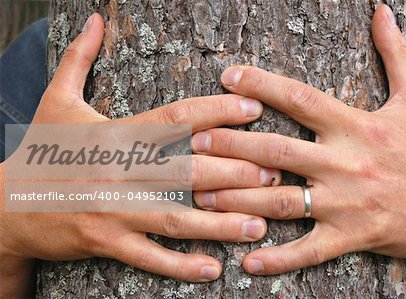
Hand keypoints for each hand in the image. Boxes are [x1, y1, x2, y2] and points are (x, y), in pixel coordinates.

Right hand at [0, 13, 279, 293]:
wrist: (6, 206)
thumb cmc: (39, 151)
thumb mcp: (55, 100)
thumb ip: (79, 59)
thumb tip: (92, 18)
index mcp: (115, 134)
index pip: (175, 119)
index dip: (217, 112)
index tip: (254, 109)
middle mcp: (119, 171)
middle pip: (187, 170)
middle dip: (235, 172)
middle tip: (274, 173)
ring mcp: (114, 210)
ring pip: (176, 218)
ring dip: (221, 224)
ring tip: (259, 225)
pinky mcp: (106, 242)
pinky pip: (150, 256)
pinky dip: (182, 265)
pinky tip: (214, 268)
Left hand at [192, 4, 405, 274]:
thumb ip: (395, 53)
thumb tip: (382, 12)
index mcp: (355, 126)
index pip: (300, 98)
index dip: (262, 85)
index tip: (228, 77)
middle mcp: (345, 162)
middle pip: (278, 151)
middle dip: (233, 148)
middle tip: (196, 145)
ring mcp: (347, 202)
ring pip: (283, 201)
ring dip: (239, 201)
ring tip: (201, 199)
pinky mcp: (353, 236)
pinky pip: (310, 249)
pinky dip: (279, 259)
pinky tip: (248, 263)